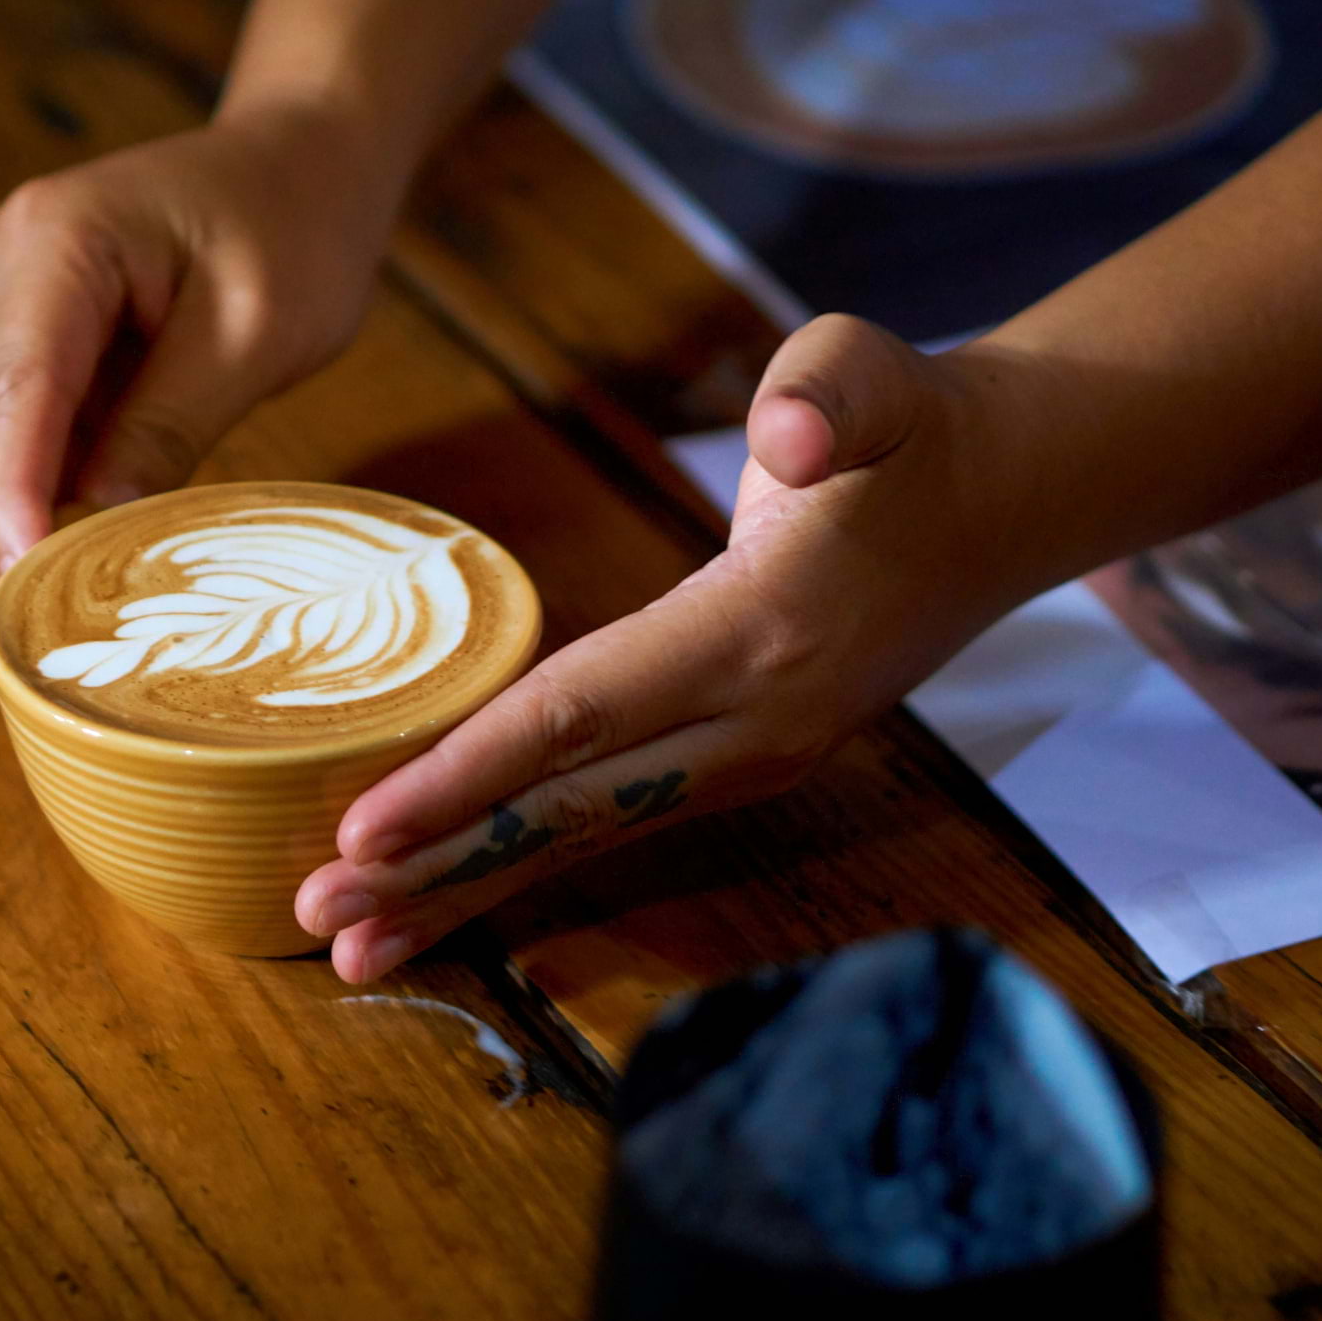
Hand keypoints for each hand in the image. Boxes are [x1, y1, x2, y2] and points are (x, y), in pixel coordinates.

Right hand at [0, 104, 398, 618]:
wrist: (299, 159)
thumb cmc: (295, 229)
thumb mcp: (253, 332)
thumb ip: (171, 421)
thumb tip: (97, 520)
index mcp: (58, 237)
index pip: (21, 384)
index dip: (11, 491)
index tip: (10, 578)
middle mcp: (5, 260)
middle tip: (16, 641)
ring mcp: (5, 295)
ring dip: (8, 522)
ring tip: (34, 627)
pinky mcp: (29, 332)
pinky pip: (20, 429)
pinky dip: (37, 494)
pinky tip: (55, 571)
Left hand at [294, 315, 1054, 981]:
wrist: (1003, 500)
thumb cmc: (912, 427)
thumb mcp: (873, 374)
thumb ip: (829, 393)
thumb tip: (790, 433)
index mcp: (760, 634)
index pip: (584, 716)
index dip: (469, 773)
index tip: (363, 825)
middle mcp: (752, 725)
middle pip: (566, 810)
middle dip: (438, 868)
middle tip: (318, 916)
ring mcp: (747, 758)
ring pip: (582, 838)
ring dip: (465, 891)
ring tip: (351, 946)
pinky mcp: (733, 763)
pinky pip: (608, 825)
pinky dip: (518, 864)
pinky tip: (441, 899)